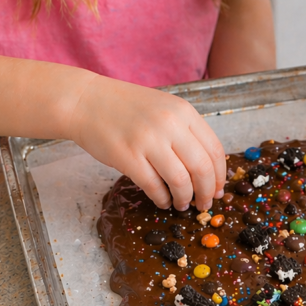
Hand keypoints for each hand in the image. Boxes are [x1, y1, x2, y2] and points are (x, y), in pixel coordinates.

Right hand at [69, 76, 225, 210]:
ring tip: (182, 204)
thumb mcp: (165, 109)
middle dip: (207, 192)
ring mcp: (148, 140)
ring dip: (185, 199)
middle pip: (202, 168)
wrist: (85, 101)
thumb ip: (186, 133)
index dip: (220, 176)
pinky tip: (163, 201)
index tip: (219, 190)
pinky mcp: (128, 156)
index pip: (214, 149)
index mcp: (184, 112)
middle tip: (205, 204)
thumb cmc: (127, 108)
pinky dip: (162, 199)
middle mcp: (170, 124)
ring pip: (181, 180)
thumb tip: (208, 171)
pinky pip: (154, 186)